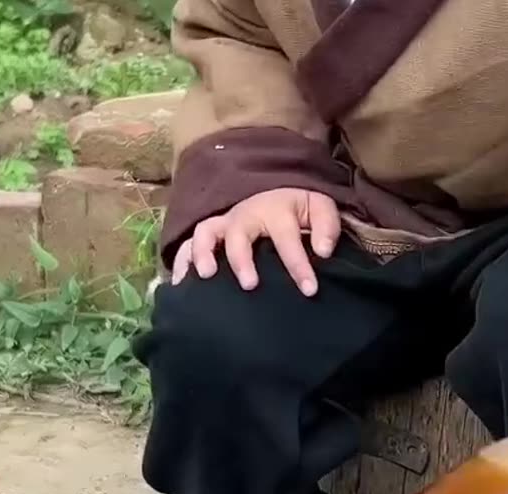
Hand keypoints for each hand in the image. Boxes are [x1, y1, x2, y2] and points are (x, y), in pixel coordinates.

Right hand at [171, 188, 340, 295]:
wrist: (274, 189)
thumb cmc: (298, 206)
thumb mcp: (320, 208)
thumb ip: (327, 227)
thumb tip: (324, 251)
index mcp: (275, 210)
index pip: (287, 238)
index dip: (298, 264)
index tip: (309, 290)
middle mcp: (244, 215)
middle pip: (238, 235)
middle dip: (242, 260)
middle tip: (250, 285)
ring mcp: (223, 224)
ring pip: (205, 234)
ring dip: (202, 254)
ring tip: (205, 277)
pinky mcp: (209, 233)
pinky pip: (188, 245)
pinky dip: (181, 262)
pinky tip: (181, 285)